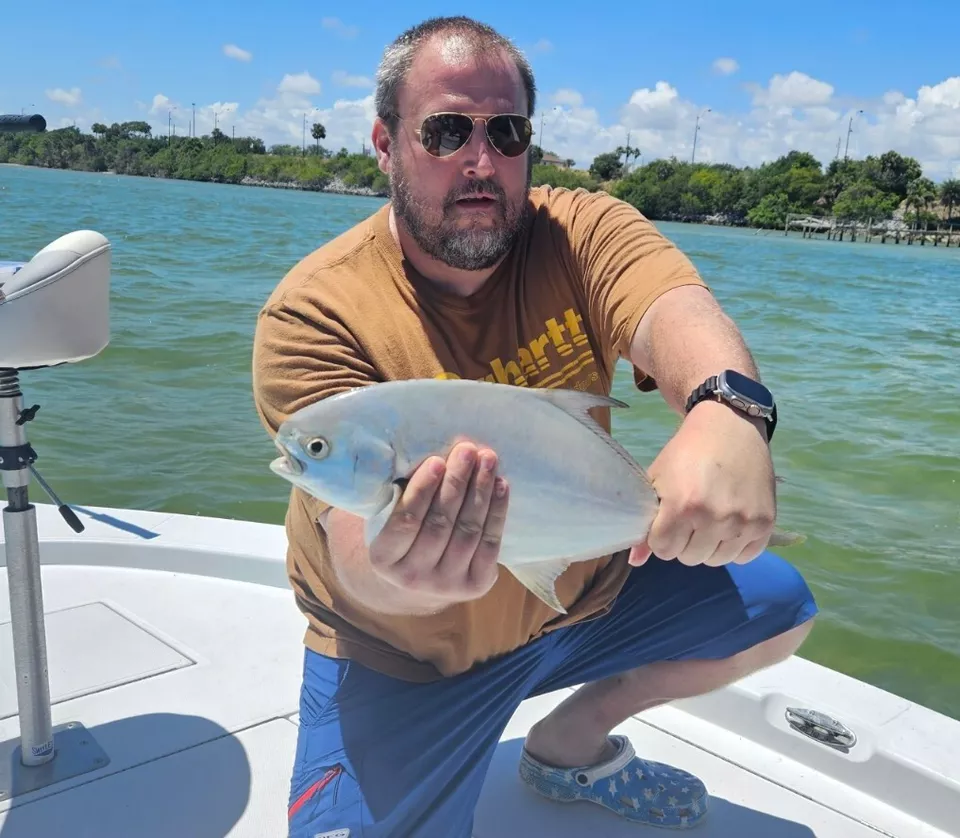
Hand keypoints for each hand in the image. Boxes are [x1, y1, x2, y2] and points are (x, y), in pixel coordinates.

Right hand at [367, 441, 509, 604]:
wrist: (422, 578)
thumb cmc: (405, 532)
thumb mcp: (390, 517)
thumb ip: (403, 493)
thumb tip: (433, 451)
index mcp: (383, 558)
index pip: (405, 521)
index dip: (422, 490)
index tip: (437, 460)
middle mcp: (412, 578)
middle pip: (440, 524)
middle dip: (456, 483)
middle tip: (468, 450)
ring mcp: (446, 584)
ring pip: (467, 532)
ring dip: (480, 491)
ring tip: (487, 459)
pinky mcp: (476, 585)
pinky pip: (490, 545)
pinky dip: (497, 512)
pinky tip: (500, 485)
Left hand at [628, 400, 775, 567]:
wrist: (730, 427)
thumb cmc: (686, 453)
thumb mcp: (657, 481)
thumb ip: (646, 522)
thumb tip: (635, 561)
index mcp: (682, 506)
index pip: (663, 550)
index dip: (661, 537)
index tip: (667, 521)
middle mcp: (714, 518)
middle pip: (689, 558)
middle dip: (684, 542)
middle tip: (689, 517)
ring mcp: (743, 522)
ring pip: (716, 560)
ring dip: (709, 546)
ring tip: (709, 520)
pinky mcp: (765, 523)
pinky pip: (745, 557)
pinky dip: (735, 547)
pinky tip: (730, 524)